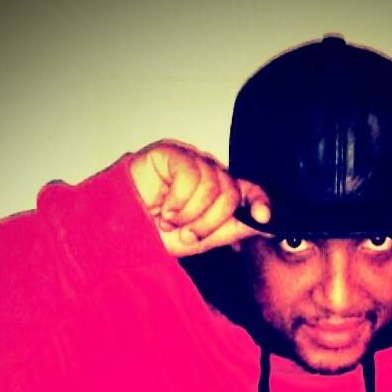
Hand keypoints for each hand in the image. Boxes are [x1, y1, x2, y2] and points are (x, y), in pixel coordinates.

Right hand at [130, 140, 271, 256]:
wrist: (123, 233)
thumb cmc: (156, 234)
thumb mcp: (202, 238)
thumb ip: (234, 228)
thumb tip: (268, 225)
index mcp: (216, 192)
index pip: (248, 189)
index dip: (260, 200)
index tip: (264, 218)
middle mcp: (206, 173)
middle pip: (230, 192)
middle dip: (209, 222)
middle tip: (187, 233)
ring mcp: (188, 160)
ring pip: (212, 185)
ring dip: (190, 214)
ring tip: (171, 222)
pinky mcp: (169, 153)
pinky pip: (190, 175)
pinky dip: (178, 201)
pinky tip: (164, 209)